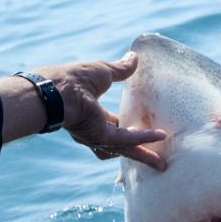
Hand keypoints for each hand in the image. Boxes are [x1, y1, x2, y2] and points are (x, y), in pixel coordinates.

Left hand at [0, 53, 166, 169]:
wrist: (59, 89)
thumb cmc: (74, 78)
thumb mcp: (103, 71)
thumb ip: (120, 69)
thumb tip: (134, 57)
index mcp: (92, 115)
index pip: (114, 126)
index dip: (129, 128)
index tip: (143, 128)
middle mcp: (94, 130)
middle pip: (122, 146)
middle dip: (139, 153)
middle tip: (156, 159)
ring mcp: (97, 136)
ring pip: (126, 150)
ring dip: (143, 156)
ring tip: (161, 164)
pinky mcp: (102, 137)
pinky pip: (127, 141)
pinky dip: (144, 138)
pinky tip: (160, 136)